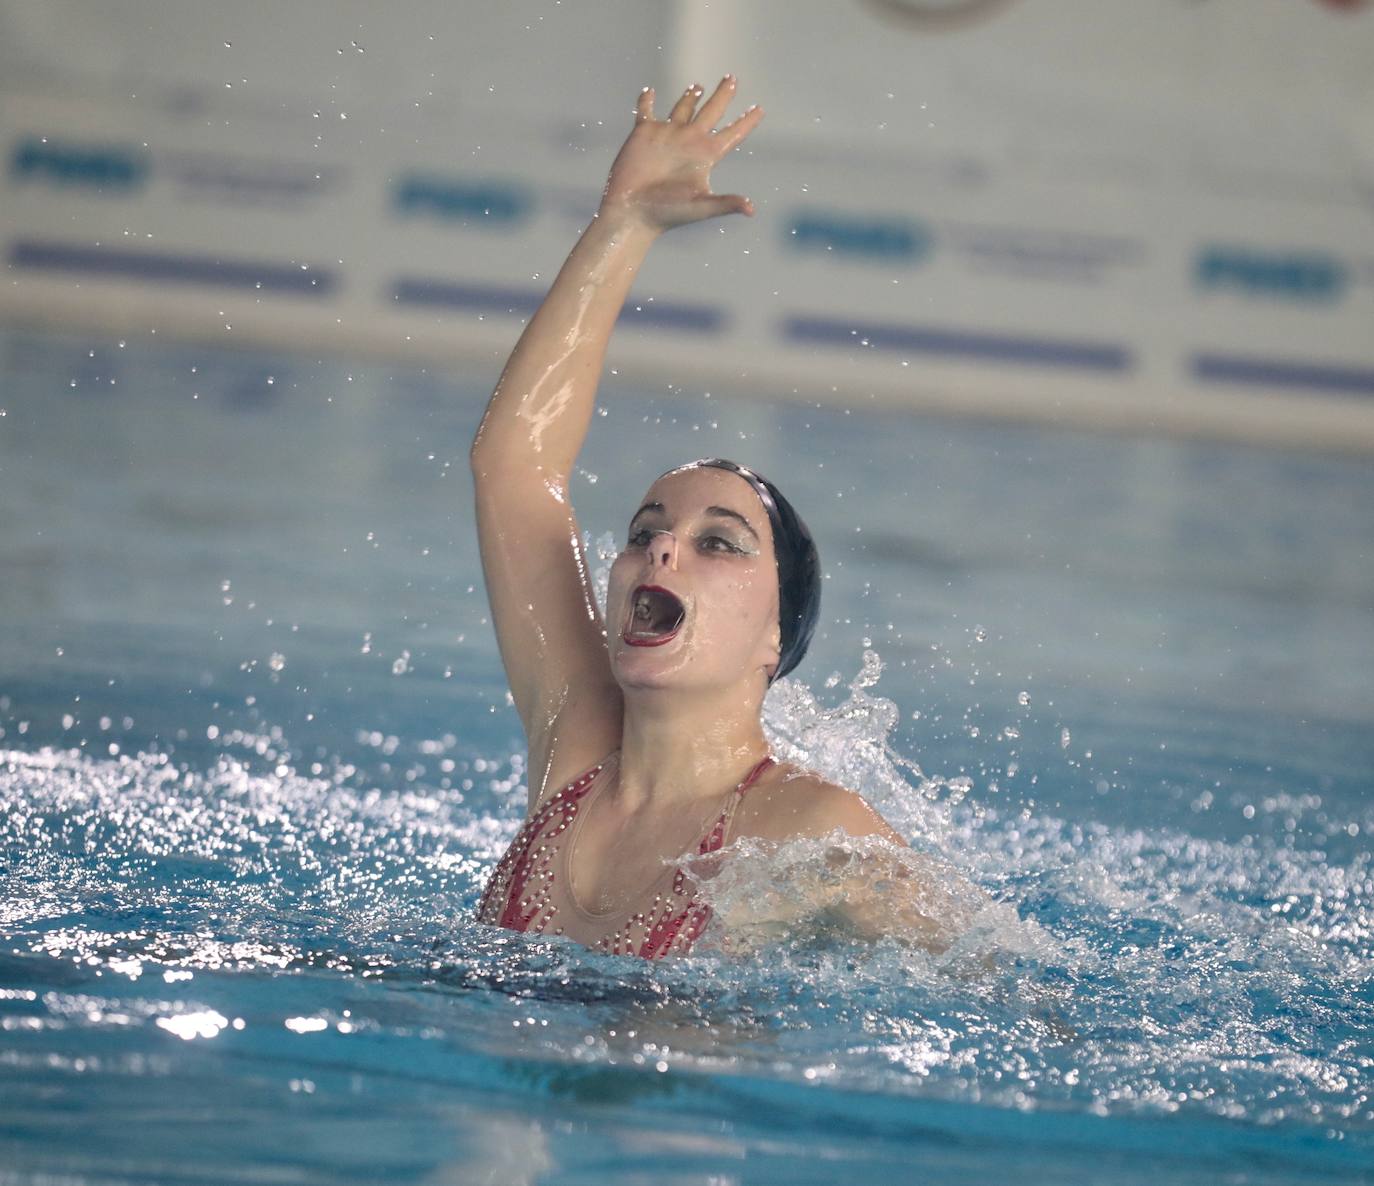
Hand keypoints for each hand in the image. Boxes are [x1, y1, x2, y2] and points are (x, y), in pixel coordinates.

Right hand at [599, 76, 763, 232]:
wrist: (633, 213)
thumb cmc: (668, 213)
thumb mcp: (701, 206)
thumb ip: (726, 203)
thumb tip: (751, 210)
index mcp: (706, 155)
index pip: (732, 133)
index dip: (746, 121)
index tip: (760, 109)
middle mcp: (689, 142)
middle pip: (711, 112)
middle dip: (722, 95)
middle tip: (732, 78)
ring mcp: (667, 136)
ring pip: (683, 109)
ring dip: (690, 96)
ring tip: (698, 85)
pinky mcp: (643, 134)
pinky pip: (646, 111)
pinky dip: (646, 101)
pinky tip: (648, 91)